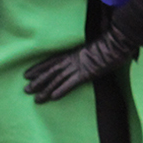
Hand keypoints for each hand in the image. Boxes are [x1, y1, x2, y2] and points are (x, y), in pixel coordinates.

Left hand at [23, 28, 138, 101]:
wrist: (115, 43)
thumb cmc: (107, 44)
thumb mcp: (92, 47)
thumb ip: (84, 53)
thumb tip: (83, 57)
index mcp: (72, 53)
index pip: (51, 62)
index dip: (38, 68)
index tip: (26, 74)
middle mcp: (71, 60)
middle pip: (50, 72)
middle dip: (38, 81)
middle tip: (26, 90)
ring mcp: (78, 67)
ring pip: (58, 79)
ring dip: (46, 89)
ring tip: (36, 99)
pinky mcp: (86, 74)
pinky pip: (72, 83)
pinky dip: (62, 90)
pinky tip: (54, 98)